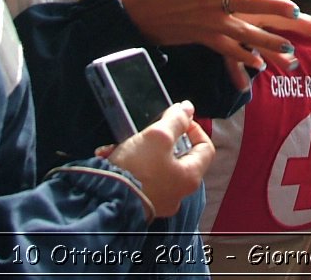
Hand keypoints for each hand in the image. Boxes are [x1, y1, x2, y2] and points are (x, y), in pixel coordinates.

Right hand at [100, 101, 212, 218]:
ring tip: (122, 144)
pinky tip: (111, 156)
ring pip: (156, 165)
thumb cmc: (137, 170)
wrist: (106, 200)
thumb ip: (176, 120)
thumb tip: (188, 108)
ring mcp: (159, 199)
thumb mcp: (158, 136)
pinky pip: (139, 176)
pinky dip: (128, 164)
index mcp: (190, 178)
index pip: (205, 147)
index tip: (176, 120)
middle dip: (162, 139)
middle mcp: (178, 192)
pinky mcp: (140, 201)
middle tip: (149, 131)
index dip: (193, 128)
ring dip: (140, 150)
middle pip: (179, 156)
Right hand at [116, 0, 310, 77]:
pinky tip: (260, 65)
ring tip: (290, 48)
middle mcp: (214, 0)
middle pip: (251, 3)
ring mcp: (211, 22)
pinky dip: (245, 58)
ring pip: (246, 33)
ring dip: (268, 41)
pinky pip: (229, 50)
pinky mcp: (204, 38)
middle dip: (275, 8)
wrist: (134, 13)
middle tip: (297, 10)